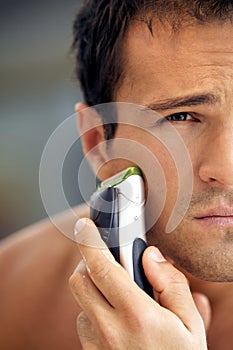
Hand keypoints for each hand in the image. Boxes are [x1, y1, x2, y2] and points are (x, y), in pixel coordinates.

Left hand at [69, 218, 209, 349]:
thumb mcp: (190, 324)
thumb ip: (171, 284)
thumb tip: (150, 256)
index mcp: (136, 315)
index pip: (102, 267)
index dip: (90, 240)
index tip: (85, 224)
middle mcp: (109, 329)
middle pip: (80, 280)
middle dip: (89, 264)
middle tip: (109, 262)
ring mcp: (96, 344)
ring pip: (81, 302)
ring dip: (94, 290)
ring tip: (119, 296)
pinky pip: (84, 323)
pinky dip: (94, 312)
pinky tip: (117, 320)